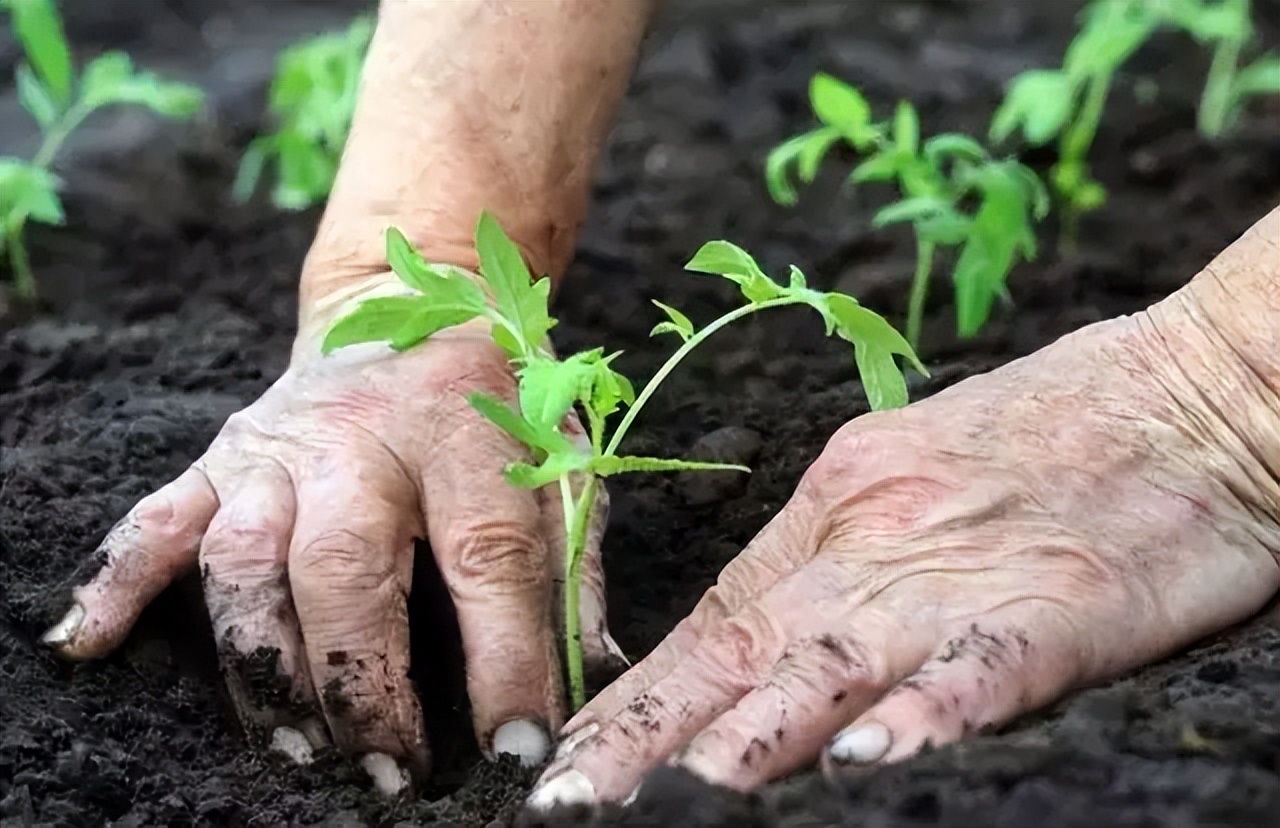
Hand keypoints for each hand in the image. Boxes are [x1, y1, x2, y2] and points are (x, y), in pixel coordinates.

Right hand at [41, 278, 620, 792]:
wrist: (416, 295)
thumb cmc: (502, 397)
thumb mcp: (563, 459)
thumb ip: (575, 566)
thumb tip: (592, 677)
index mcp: (466, 432)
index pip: (489, 558)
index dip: (505, 662)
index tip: (515, 748)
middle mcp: (364, 436)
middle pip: (346, 566)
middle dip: (362, 682)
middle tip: (388, 770)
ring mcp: (282, 446)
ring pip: (244, 558)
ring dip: (262, 662)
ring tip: (295, 747)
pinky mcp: (225, 454)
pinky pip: (159, 518)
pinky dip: (119, 581)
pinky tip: (90, 644)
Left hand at [528, 302, 1278, 807]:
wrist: (1191, 388)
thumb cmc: (1046, 428)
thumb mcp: (905, 466)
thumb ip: (833, 547)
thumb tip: (754, 623)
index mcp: (837, 504)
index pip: (716, 617)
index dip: (637, 694)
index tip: (572, 750)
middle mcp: (876, 540)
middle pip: (742, 649)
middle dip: (648, 734)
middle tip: (568, 796)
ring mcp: (961, 572)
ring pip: (832, 662)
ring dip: (748, 735)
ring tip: (673, 795)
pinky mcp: (1059, 604)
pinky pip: (978, 666)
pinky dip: (920, 713)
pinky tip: (865, 760)